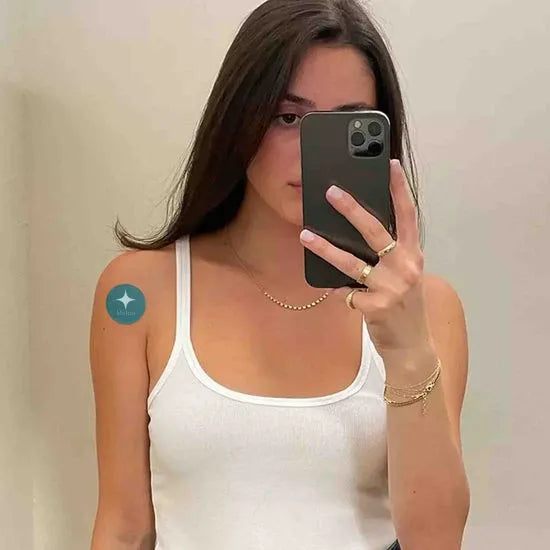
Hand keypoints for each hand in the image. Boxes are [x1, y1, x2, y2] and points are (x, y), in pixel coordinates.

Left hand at [299, 159, 433, 362]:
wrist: (413, 346)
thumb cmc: (405, 307)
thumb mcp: (405, 276)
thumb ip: (388, 255)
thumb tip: (355, 233)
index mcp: (413, 255)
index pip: (407, 216)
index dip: (399, 189)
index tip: (389, 165)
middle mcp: (405, 267)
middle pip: (374, 231)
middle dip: (351, 209)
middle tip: (331, 192)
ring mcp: (392, 287)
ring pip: (351, 262)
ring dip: (325, 248)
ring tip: (305, 235)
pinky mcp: (376, 306)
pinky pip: (347, 293)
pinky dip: (338, 292)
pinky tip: (333, 291)